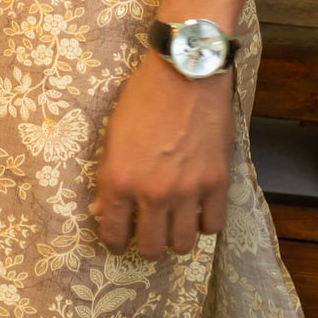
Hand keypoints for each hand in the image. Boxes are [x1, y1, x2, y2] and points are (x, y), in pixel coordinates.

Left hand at [90, 53, 231, 258]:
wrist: (186, 71)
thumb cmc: (143, 95)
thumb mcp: (113, 133)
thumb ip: (107, 175)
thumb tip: (101, 208)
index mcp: (120, 179)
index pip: (113, 232)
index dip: (113, 242)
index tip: (117, 241)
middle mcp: (153, 193)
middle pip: (150, 247)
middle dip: (145, 245)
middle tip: (146, 234)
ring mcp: (188, 191)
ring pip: (182, 244)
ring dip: (175, 239)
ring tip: (173, 226)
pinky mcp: (217, 182)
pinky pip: (213, 225)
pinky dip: (204, 224)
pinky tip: (197, 212)